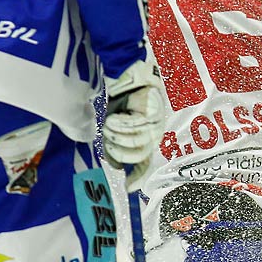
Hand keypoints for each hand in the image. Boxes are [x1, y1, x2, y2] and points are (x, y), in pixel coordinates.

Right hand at [103, 60, 165, 178]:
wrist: (124, 73)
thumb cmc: (116, 98)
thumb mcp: (111, 123)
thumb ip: (111, 143)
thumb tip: (111, 167)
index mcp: (144, 138)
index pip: (144, 163)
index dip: (137, 177)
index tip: (128, 189)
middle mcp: (153, 133)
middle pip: (136, 155)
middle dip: (116, 149)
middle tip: (106, 136)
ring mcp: (155, 123)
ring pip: (133, 141)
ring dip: (115, 134)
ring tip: (109, 122)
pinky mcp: (153, 112)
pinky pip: (132, 126)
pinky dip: (118, 123)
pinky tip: (113, 116)